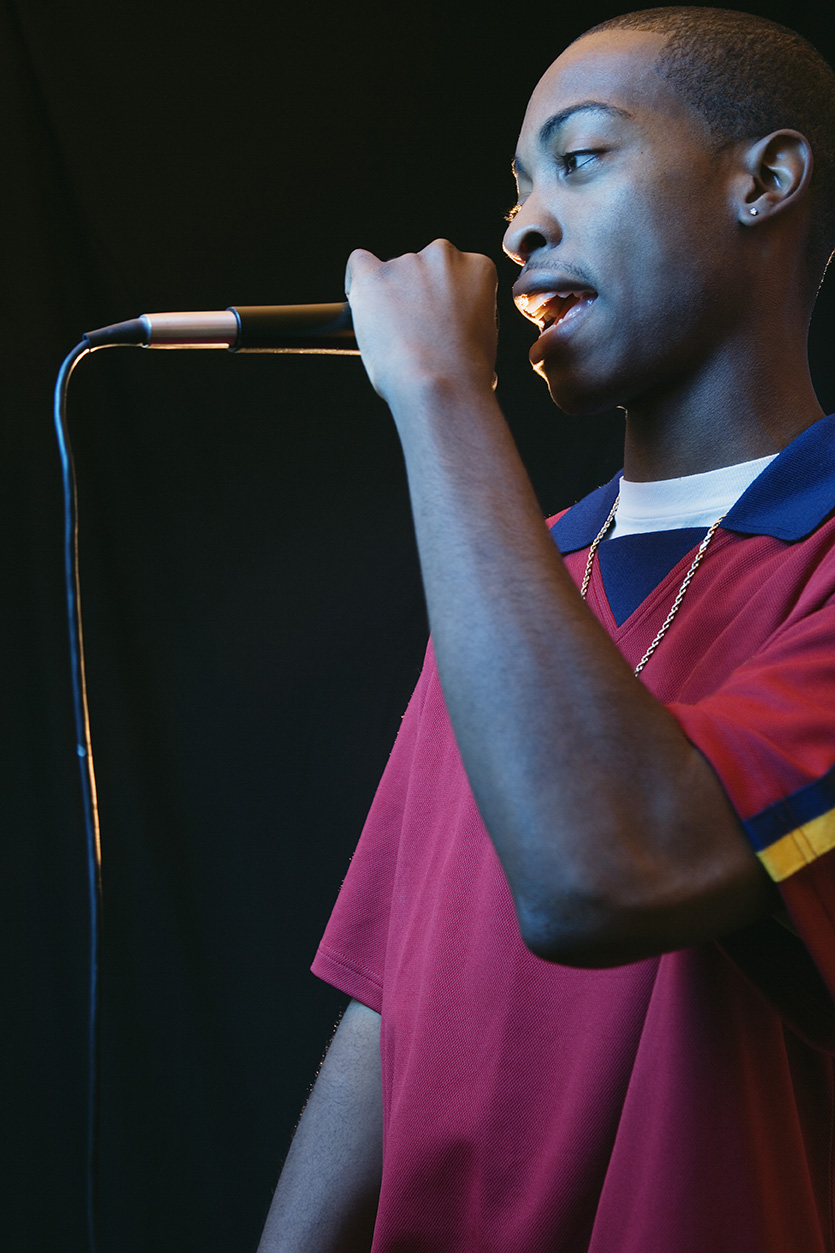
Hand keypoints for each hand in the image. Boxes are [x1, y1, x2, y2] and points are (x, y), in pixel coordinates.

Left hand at [344, 240, 497, 407]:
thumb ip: (466, 315)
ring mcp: (407, 263)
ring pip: (393, 273)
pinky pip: (359, 264)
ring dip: (391, 297)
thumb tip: (448, 327)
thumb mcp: (484, 335)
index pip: (458, 272)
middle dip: (419, 295)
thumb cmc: (465, 372)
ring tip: (395, 338)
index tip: (441, 321)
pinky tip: (363, 305)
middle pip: (424, 268)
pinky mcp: (374, 275)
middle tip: (417, 332)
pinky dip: (357, 283)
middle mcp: (443, 256)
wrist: (441, 385)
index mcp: (477, 268)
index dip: (447, 299)